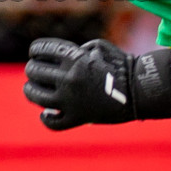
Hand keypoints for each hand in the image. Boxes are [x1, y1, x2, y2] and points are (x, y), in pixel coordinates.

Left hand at [22, 38, 170, 130]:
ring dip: (31, 91)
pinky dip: (46, 118)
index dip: (36, 50)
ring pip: (37, 97)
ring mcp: (71, 101)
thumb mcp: (99, 47)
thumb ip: (77, 50)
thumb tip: (60, 60)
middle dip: (32, 69)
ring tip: (31, 89)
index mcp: (74, 59)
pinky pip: (53, 123)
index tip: (34, 52)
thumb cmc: (121, 65)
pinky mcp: (77, 118)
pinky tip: (45, 113)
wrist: (139, 91)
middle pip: (35, 72)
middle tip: (33, 70)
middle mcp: (69, 79)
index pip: (42, 51)